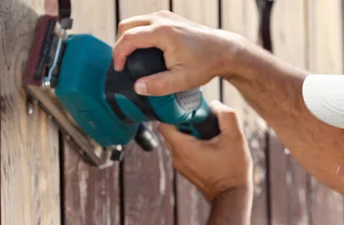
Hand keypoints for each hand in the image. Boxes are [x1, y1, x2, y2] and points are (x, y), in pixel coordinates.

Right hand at [113, 11, 241, 96]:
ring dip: (129, 38)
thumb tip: (138, 87)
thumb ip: (159, 85)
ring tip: (131, 59)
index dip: (119, 54)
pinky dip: (139, 35)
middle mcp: (162, 19)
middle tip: (122, 64)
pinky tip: (143, 52)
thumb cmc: (206, 64)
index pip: (129, 37)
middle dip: (120, 44)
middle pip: (127, 25)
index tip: (119, 69)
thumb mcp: (182, 80)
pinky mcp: (170, 19)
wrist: (224, 51)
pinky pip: (146, 23)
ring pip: (136, 22)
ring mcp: (166, 16)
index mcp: (162, 32)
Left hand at [159, 101, 252, 202]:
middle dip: (187, 121)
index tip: (191, 109)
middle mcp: (176, 157)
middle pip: (172, 129)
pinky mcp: (187, 171)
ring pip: (178, 140)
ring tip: (210, 135)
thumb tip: (216, 105)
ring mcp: (180, 166)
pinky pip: (184, 151)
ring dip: (192, 133)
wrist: (232, 198)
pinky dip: (194, 145)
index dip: (175, 111)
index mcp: (183, 147)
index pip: (164, 121)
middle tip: (205, 121)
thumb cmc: (233, 171)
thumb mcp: (235, 138)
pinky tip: (211, 147)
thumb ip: (226, 116)